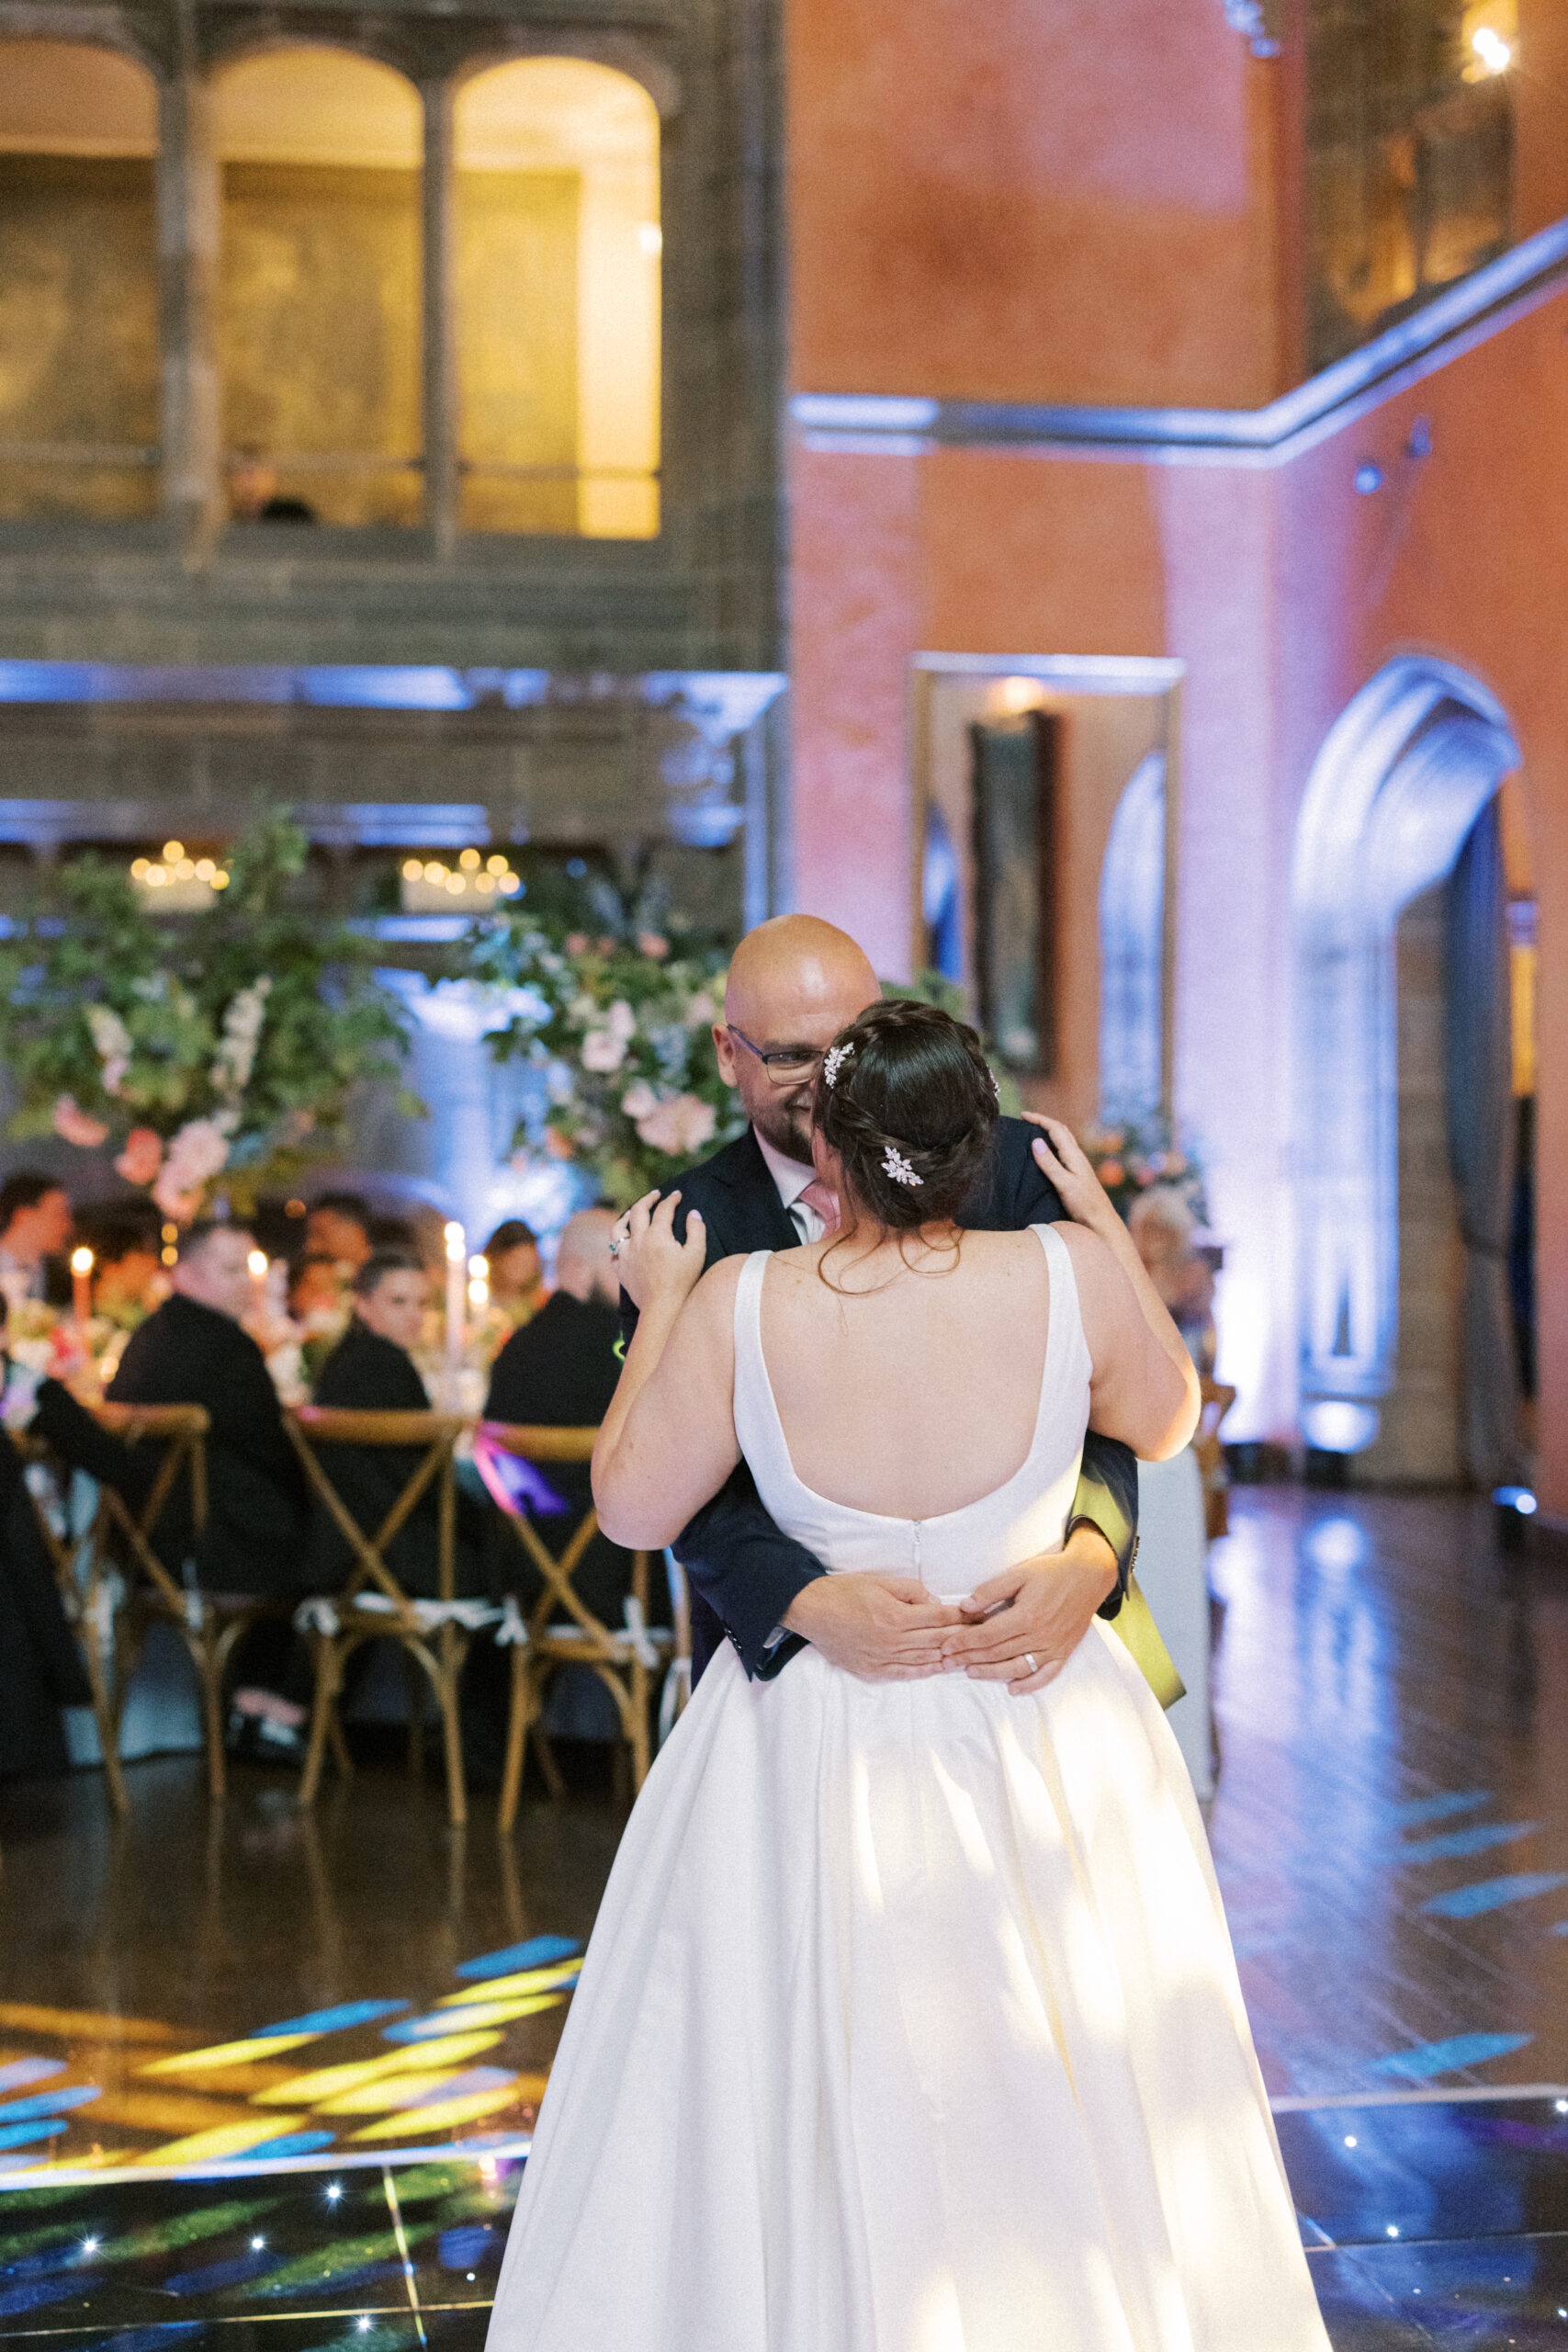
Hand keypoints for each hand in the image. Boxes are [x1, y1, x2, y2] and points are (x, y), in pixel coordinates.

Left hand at [613, 1189, 705, 1315]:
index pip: (663, 1209)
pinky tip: (623, 1243)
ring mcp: (626, 1255)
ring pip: (618, 1229)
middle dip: (648, 1199)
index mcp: (658, 1235)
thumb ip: (696, 1230)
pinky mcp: (621, 1270)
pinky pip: (614, 1252)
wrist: (662, 1309)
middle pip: (638, 1211)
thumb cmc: (683, 1283)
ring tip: (631, 1212)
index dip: (672, 1199)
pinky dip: (618, 1244)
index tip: (677, 1195)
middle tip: (656, 1195)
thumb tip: (693, 1213)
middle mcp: (638, 1241)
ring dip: (625, 1217)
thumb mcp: (697, 1254)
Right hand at [783, 1573, 965, 1680]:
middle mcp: (892, 1640)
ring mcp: (882, 1657)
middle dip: (961, 1637)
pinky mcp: (872, 1669)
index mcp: (896, 1615)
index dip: (961, 1617)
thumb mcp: (880, 1581)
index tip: (977, 1616)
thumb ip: (911, 1590)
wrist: (812, 1611)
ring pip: (924, 1659)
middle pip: (937, 1640)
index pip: (939, 1618)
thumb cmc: (845, 1591)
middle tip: (981, 1636)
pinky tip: (938, 1668)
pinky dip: (924, 1671)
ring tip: (967, 1654)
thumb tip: (934, 1602)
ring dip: (948, 1657)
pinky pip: (904, 1673)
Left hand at [938, 1522, 1117, 1694]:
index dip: (963, 1642)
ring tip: (971, 1672)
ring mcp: (1053, 1647)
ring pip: (1017, 1667)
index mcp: (1026, 1615)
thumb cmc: (1052, 1572)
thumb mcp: (1019, 1573)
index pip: (987, 1636)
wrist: (1089, 1576)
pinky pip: (1046, 1675)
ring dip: (992, 1673)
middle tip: (947, 1663)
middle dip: (969, 1658)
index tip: (946, 1647)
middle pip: (997, 1653)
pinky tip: (1013, 1689)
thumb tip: (965, 1607)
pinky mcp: (1064, 1652)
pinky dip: (1029, 1685)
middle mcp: (1040, 1635)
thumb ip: (991, 1590)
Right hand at [1022, 1114, 1122, 1242]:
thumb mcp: (1065, 1184)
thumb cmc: (1085, 1204)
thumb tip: (1036, 1141)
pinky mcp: (1075, 1174)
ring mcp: (1077, 1165)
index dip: (1040, 1119)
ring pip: (1062, 1141)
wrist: (1100, 1222)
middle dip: (1043, 1122)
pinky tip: (1043, 1156)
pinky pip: (1061, 1153)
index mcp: (1074, 1155)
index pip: (1056, 1129)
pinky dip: (1050, 1146)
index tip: (1023, 1115)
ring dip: (1047, 1133)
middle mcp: (1076, 1157)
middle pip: (1060, 1131)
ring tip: (1031, 1134)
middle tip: (1026, 1120)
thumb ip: (1050, 1164)